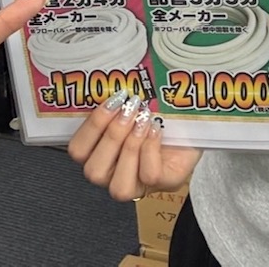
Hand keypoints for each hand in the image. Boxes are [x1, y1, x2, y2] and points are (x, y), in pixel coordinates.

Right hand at [68, 91, 201, 200]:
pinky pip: (149, 176)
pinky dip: (151, 150)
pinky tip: (157, 130)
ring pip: (119, 186)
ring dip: (129, 148)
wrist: (191, 118)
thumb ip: (114, 101)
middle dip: (112, 136)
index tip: (112, 101)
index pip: (77, 151)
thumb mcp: (130, 104)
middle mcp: (113, 175)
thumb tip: (108, 82)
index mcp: (98, 153)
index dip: (90, 127)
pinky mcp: (164, 183)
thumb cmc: (156, 111)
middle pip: (93, 171)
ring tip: (143, 120)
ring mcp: (138, 185)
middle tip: (129, 109)